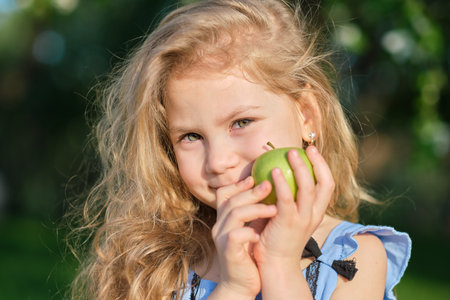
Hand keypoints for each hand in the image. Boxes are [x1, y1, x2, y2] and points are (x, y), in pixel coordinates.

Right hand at [211, 176, 276, 297]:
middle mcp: (220, 226)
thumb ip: (255, 214)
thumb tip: (271, 193)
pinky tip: (260, 233)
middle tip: (269, 185)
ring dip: (255, 209)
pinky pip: (235, 236)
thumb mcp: (251, 230)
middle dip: (251, 191)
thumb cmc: (250, 256)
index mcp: (225, 219)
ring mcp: (222, 239)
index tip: (255, 178)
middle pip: (231, 200)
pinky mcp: (228, 252)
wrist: (241, 285)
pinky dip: (248, 232)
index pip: (224, 194)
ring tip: (274, 209)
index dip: (238, 184)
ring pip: (234, 214)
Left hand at [253, 145, 334, 266]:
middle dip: (317, 162)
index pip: (327, 185)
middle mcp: (314, 214)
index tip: (312, 151)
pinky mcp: (288, 223)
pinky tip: (273, 171)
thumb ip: (289, 199)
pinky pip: (286, 199)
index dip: (322, 166)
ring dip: (300, 167)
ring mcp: (303, 219)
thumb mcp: (289, 217)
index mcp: (316, 212)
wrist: (275, 265)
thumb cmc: (277, 238)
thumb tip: (279, 175)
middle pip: (324, 183)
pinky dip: (282, 183)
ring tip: (290, 153)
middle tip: (305, 148)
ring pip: (307, 188)